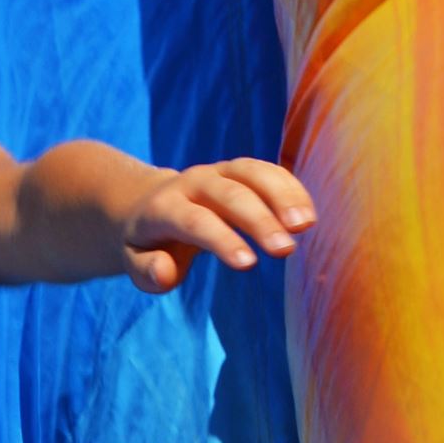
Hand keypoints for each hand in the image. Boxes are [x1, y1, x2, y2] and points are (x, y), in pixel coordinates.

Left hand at [122, 157, 315, 294]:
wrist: (149, 203)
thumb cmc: (147, 244)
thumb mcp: (135, 262)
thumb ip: (148, 270)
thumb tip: (166, 272)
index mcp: (165, 207)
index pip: (196, 221)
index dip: (222, 240)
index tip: (249, 264)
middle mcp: (193, 182)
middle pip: (230, 195)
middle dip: (259, 220)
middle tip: (286, 250)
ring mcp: (219, 172)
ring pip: (253, 174)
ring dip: (282, 196)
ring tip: (306, 226)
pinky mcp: (240, 170)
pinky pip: (268, 171)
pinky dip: (290, 189)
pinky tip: (308, 216)